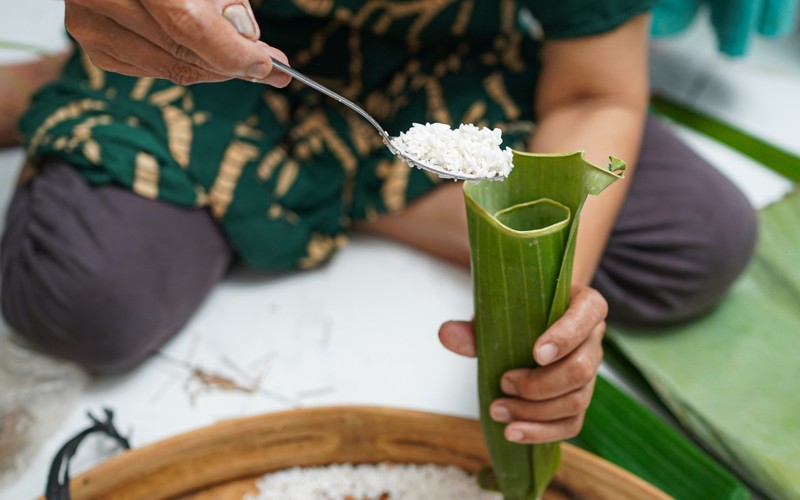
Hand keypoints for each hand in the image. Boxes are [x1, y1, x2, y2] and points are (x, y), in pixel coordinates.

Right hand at [64, 0, 290, 85]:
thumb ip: (227, 3)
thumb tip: (253, 45)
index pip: (187, 26)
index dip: (231, 52)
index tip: (268, 65)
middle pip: (180, 51)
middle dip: (231, 65)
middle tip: (269, 69)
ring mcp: (91, 25)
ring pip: (168, 67)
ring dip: (212, 69)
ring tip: (244, 62)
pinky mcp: (94, 45)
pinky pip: (151, 69)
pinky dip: (182, 64)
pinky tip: (202, 56)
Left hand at [439, 284, 606, 443]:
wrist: (525, 323)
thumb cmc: (516, 312)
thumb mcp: (496, 310)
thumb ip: (475, 325)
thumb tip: (447, 335)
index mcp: (583, 304)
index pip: (590, 313)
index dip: (566, 336)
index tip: (536, 353)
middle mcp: (593, 339)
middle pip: (582, 369)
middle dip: (540, 384)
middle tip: (504, 382)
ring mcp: (590, 372)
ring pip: (577, 400)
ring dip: (535, 412)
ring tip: (498, 409)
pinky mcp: (579, 399)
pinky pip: (571, 424)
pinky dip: (541, 432)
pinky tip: (512, 431)